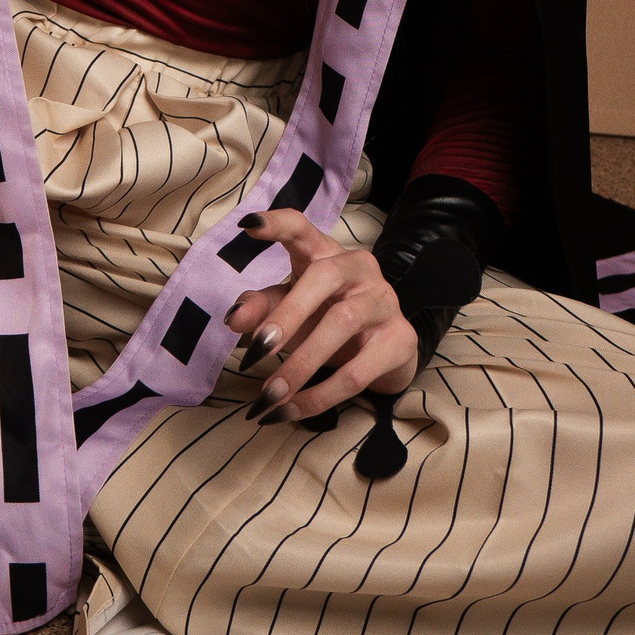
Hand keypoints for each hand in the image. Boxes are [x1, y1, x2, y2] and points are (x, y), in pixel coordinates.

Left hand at [225, 207, 418, 420]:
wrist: (386, 353)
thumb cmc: (329, 319)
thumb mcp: (292, 310)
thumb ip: (262, 308)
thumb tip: (234, 320)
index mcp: (325, 254)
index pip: (302, 229)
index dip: (277, 225)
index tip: (249, 227)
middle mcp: (358, 269)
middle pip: (322, 277)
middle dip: (287, 314)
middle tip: (258, 350)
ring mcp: (383, 301)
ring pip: (341, 324)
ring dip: (300, 364)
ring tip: (270, 395)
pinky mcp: (400, 339)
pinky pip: (358, 370)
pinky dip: (321, 395)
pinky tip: (294, 409)